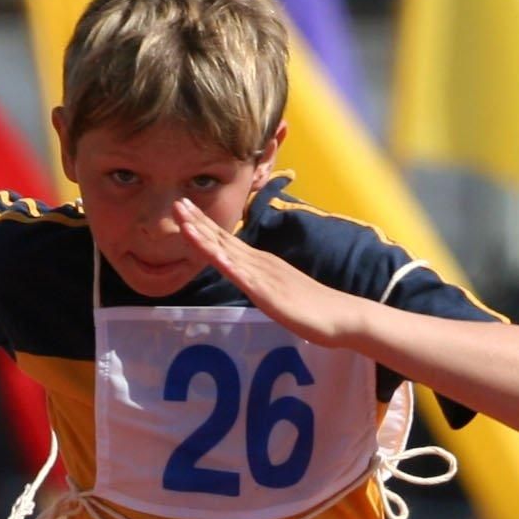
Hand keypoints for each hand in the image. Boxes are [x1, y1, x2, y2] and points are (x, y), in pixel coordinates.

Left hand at [172, 199, 369, 351]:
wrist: (342, 316)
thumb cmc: (311, 306)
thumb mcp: (277, 288)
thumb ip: (260, 280)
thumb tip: (243, 276)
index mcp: (260, 262)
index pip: (226, 239)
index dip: (203, 224)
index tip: (183, 208)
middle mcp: (260, 264)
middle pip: (223, 240)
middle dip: (198, 222)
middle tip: (176, 203)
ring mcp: (266, 278)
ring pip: (230, 256)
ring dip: (206, 240)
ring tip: (186, 225)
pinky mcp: (272, 296)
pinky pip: (249, 281)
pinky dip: (232, 269)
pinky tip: (218, 260)